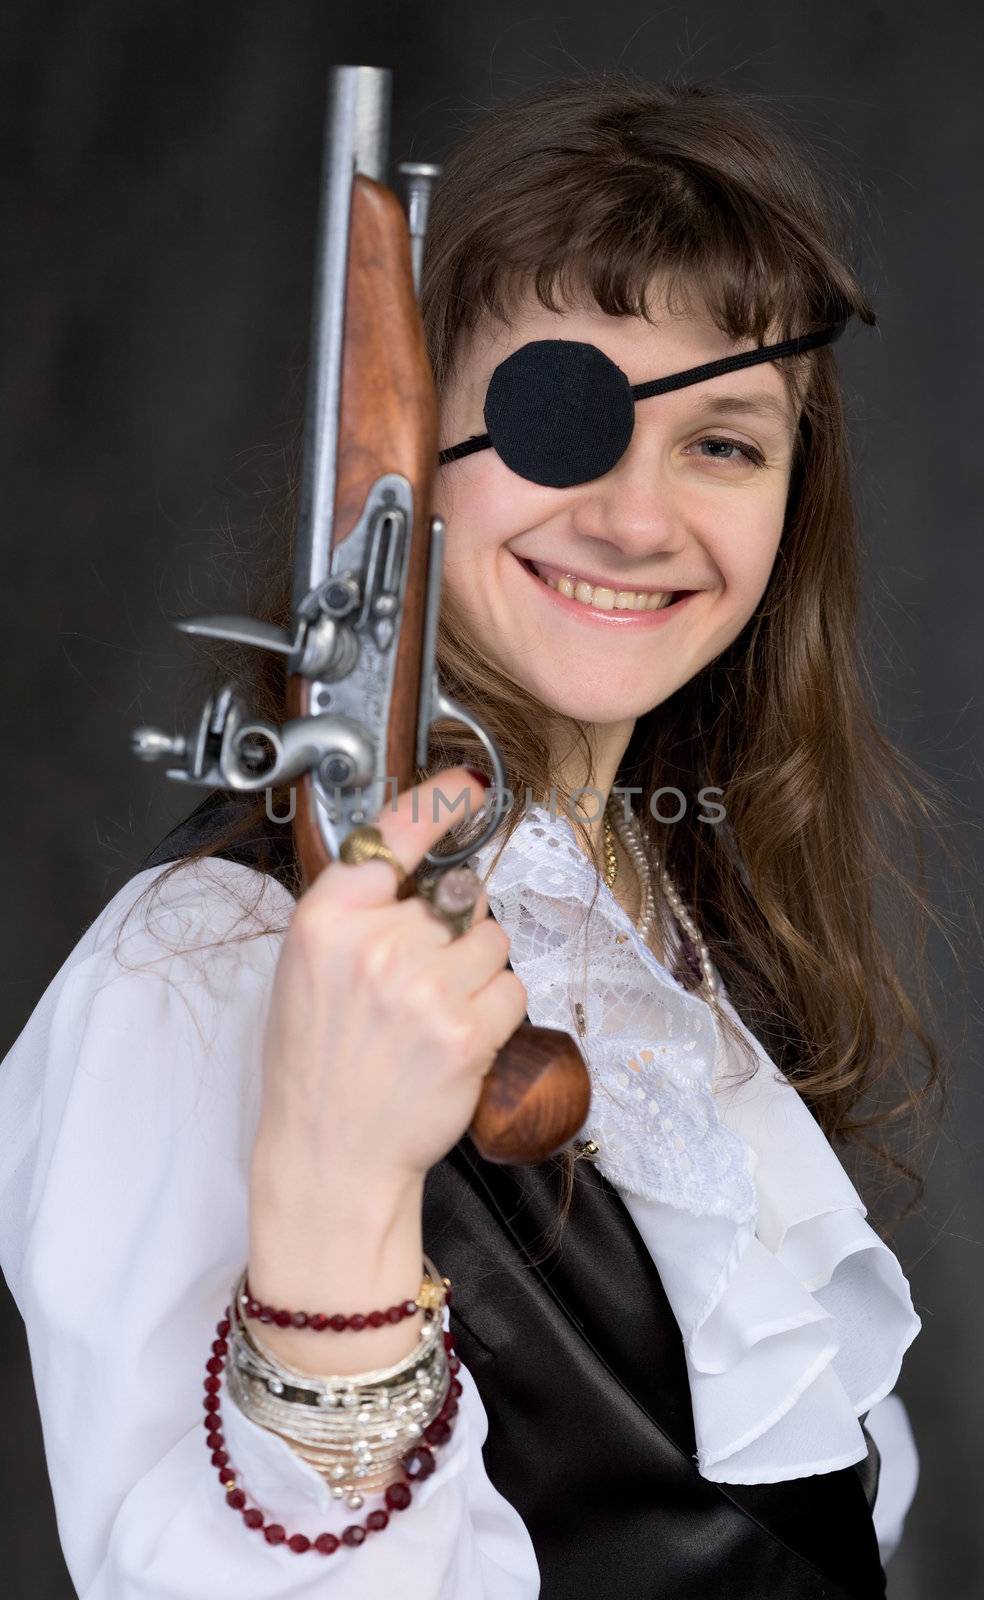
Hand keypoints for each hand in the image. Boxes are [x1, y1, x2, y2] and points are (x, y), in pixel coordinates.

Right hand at [253, 767, 527, 1195]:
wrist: (331, 1153)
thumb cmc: (317, 1062)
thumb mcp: (308, 967)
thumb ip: (357, 909)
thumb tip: (420, 864)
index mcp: (326, 919)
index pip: (394, 833)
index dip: (440, 804)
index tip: (469, 787)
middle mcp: (374, 944)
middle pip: (458, 897)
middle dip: (452, 932)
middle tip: (417, 982)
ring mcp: (423, 988)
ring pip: (494, 941)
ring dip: (478, 973)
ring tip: (433, 1014)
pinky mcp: (466, 1031)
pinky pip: (512, 990)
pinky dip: (496, 1013)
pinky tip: (455, 1040)